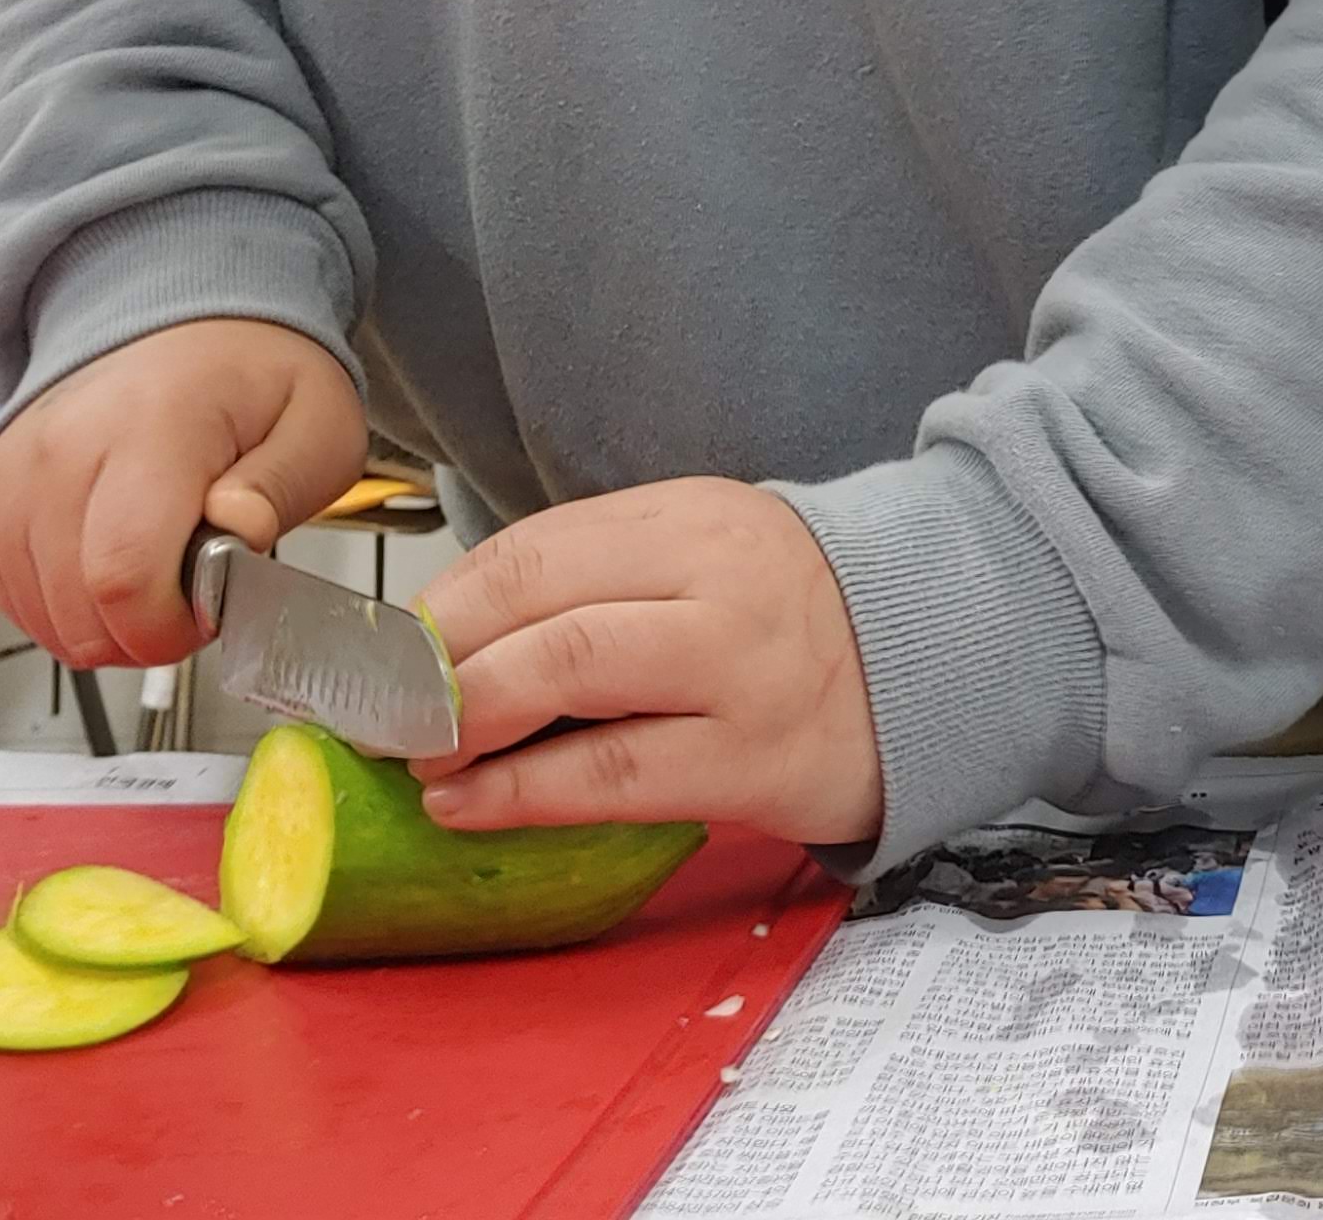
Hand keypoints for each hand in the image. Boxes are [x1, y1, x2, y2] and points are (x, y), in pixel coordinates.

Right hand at [0, 317, 365, 667]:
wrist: (186, 330)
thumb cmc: (254, 380)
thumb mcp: (319, 423)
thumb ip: (283, 485)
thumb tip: (238, 530)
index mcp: (154, 425)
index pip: (124, 574)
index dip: (168, 627)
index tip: (210, 609)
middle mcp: (65, 445)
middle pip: (78, 609)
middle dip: (144, 632)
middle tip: (193, 591)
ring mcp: (17, 472)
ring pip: (41, 614)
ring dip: (105, 623)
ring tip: (159, 570)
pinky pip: (15, 597)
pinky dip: (66, 607)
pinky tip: (114, 569)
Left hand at [410, 479, 884, 850]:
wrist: (944, 657)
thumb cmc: (792, 619)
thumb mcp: (702, 564)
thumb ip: (596, 586)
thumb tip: (439, 648)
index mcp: (694, 517)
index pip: (533, 548)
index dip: (435, 606)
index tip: (378, 657)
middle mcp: (719, 577)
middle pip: (540, 601)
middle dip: (432, 665)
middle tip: (378, 717)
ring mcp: (742, 667)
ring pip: (571, 672)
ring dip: (466, 720)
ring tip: (419, 759)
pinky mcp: (757, 758)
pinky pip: (615, 773)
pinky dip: (522, 792)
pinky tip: (469, 806)